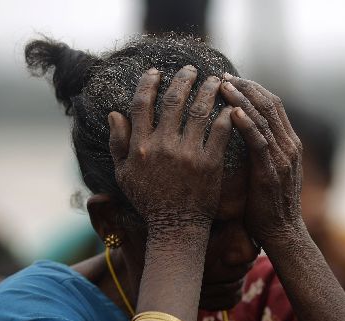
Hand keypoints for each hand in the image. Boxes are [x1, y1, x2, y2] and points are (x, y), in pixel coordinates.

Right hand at [108, 66, 232, 230]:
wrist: (175, 227)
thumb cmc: (148, 201)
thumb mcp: (124, 174)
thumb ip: (118, 143)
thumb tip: (114, 113)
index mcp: (140, 146)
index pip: (142, 104)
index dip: (148, 83)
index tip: (156, 72)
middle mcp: (162, 145)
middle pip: (173, 101)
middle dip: (183, 79)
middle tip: (192, 69)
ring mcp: (187, 154)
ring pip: (199, 111)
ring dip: (208, 90)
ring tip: (215, 80)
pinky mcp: (209, 163)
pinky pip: (220, 131)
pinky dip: (226, 115)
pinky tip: (230, 105)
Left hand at [220, 74, 304, 244]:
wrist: (282, 232)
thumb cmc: (266, 205)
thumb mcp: (265, 171)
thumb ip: (258, 151)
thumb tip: (235, 134)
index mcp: (288, 143)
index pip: (272, 105)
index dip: (252, 88)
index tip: (230, 79)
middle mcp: (289, 145)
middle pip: (269, 104)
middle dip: (245, 87)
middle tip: (222, 76)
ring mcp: (282, 157)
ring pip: (264, 118)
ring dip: (242, 99)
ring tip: (222, 86)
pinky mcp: (271, 171)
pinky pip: (259, 142)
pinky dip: (247, 124)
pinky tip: (232, 112)